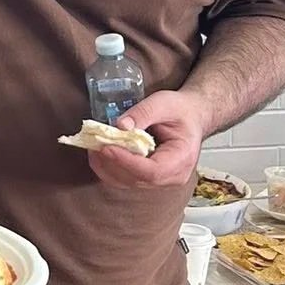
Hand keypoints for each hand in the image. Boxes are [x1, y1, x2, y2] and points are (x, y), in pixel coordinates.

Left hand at [85, 89, 207, 192]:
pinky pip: (124, 179)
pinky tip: (99, 152)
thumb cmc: (181, 111)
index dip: (127, 162)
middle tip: (95, 143)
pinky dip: (108, 168)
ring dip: (106, 166)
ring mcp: (160, 181)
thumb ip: (143, 113)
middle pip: (136, 179)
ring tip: (94, 145)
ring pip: (127, 182)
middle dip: (112, 162)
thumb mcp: (164, 103)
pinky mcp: (147, 179)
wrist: (191, 117)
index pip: (152, 172)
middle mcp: (172, 176)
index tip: (107, 148)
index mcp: (182, 159)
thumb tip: (120, 126)